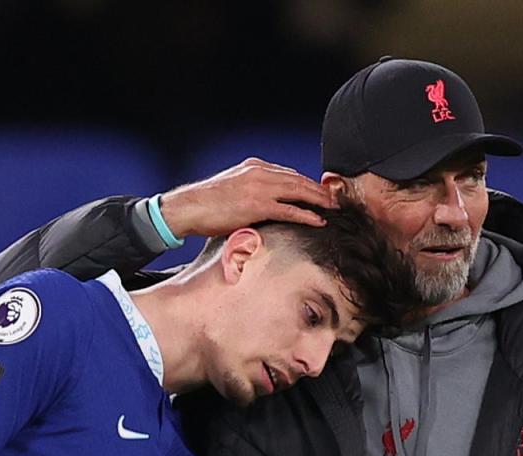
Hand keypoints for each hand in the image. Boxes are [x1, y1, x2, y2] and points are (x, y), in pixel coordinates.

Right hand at [158, 158, 334, 237]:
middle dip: (318, 190)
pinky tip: (318, 221)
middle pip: (298, 180)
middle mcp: (259, 173)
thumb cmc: (206, 203)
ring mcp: (259, 188)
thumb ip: (251, 188)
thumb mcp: (232, 187)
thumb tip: (264, 202)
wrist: (188, 208)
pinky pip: (289, 210)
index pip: (288, 173)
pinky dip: (307, 215)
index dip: (306, 183)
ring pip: (298, 191)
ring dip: (318, 200)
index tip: (318, 191)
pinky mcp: (257, 206)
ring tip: (332, 208)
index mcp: (253, 166)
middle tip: (334, 199)